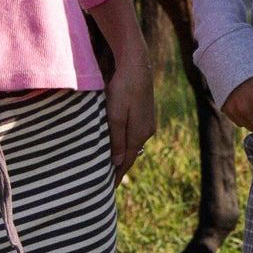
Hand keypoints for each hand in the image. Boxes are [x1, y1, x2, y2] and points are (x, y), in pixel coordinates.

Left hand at [89, 0, 156, 181]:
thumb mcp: (115, 116)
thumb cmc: (123, 88)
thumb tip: (118, 163)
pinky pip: (132, 132)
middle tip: (105, 180)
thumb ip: (116, 140)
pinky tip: (116, 142)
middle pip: (130, 154)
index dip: (117, 175)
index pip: (126, 161)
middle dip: (119, 166)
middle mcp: (146, 131)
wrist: (136, 64)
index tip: (108, 188)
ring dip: (121, 153)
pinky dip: (124, 140)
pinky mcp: (143, 112)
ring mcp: (146, 121)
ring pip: (131, 142)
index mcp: (139, 134)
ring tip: (109, 164)